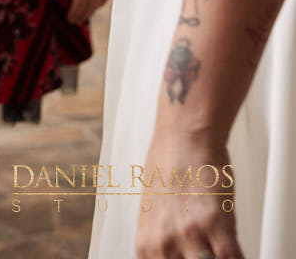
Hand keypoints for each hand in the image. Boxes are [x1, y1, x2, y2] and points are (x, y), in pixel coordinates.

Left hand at [136, 132, 240, 258]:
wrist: (184, 137)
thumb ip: (163, 239)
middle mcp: (164, 242)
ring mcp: (189, 233)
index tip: (190, 257)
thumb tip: (173, 254)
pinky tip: (234, 251)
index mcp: (146, 243)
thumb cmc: (168, 167)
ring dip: (215, 257)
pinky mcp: (215, 223)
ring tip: (218, 246)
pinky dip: (236, 257)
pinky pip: (231, 258)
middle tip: (206, 251)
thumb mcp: (153, 212)